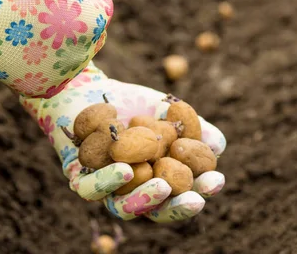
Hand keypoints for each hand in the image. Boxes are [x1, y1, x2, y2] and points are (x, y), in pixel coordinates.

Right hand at [0, 0, 133, 97]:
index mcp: (96, 20)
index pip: (100, 2)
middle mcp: (85, 53)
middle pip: (91, 29)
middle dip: (72, 17)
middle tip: (36, 8)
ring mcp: (63, 74)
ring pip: (74, 49)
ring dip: (59, 38)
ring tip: (28, 25)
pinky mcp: (42, 88)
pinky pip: (56, 71)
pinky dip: (45, 61)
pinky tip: (25, 48)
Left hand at [21, 62, 225, 222]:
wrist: (90, 87)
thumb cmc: (135, 104)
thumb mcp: (170, 111)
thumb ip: (194, 127)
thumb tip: (218, 147)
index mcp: (160, 176)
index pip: (184, 190)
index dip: (201, 189)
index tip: (215, 180)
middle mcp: (134, 188)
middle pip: (157, 208)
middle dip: (177, 207)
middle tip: (195, 201)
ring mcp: (106, 187)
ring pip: (123, 206)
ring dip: (144, 200)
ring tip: (162, 187)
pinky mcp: (78, 177)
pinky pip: (91, 188)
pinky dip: (108, 182)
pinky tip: (124, 170)